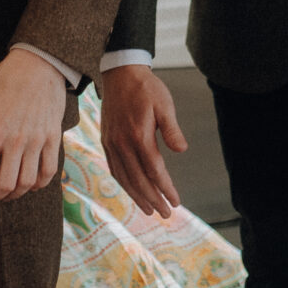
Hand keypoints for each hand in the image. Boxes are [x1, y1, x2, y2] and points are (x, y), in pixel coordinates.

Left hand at [0, 47, 68, 201]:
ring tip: (6, 193)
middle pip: (5, 184)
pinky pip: (49, 170)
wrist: (40, 62)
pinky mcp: (53, 137)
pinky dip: (39, 184)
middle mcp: (16, 140)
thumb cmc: (7, 78)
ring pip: (27, 182)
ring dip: (14, 194)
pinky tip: (30, 184)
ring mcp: (37, 140)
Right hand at [99, 63, 188, 217]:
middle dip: (153, 199)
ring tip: (150, 210)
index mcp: (139, 135)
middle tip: (165, 213)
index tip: (175, 201)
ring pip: (125, 178)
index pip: (154, 170)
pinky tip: (132, 191)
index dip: (165, 188)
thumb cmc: (146, 89)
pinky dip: (124, 184)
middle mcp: (123, 143)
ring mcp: (112, 143)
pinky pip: (114, 169)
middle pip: (139, 180)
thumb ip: (172, 129)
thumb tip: (181, 150)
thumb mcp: (165, 104)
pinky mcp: (107, 141)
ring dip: (138, 196)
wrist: (120, 74)